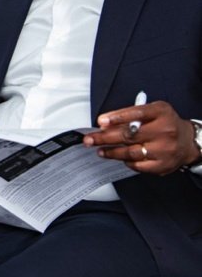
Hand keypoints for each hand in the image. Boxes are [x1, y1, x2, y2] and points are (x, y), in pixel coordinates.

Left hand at [83, 100, 197, 174]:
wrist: (188, 141)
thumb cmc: (165, 123)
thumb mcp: (154, 111)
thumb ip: (132, 114)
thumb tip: (106, 123)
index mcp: (161, 113)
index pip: (137, 113)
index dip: (117, 117)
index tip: (101, 121)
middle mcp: (164, 131)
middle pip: (129, 135)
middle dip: (105, 138)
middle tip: (89, 139)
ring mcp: (164, 149)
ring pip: (131, 152)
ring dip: (111, 152)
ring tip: (100, 150)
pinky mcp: (163, 165)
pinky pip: (138, 165)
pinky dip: (126, 161)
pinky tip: (120, 158)